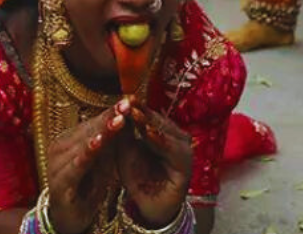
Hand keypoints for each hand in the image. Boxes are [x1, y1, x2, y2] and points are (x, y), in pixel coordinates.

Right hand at [45, 98, 129, 233]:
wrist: (69, 219)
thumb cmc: (86, 188)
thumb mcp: (102, 163)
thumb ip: (109, 143)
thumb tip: (126, 118)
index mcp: (68, 140)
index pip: (93, 122)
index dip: (111, 111)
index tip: (129, 100)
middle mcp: (59, 147)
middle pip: (89, 129)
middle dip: (110, 116)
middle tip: (127, 103)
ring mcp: (56, 164)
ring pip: (84, 143)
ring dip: (102, 131)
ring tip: (118, 119)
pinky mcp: (59, 181)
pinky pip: (77, 164)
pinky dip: (88, 152)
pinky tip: (99, 142)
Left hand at [118, 104, 193, 227]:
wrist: (149, 206)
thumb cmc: (138, 176)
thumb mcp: (125, 151)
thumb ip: (123, 132)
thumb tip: (116, 106)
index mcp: (162, 130)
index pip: (148, 114)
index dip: (135, 106)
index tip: (122, 95)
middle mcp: (176, 137)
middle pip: (157, 119)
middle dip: (142, 111)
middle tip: (127, 100)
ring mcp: (183, 150)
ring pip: (165, 131)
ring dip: (150, 122)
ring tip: (135, 113)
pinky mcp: (186, 165)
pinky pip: (172, 149)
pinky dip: (160, 140)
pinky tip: (149, 133)